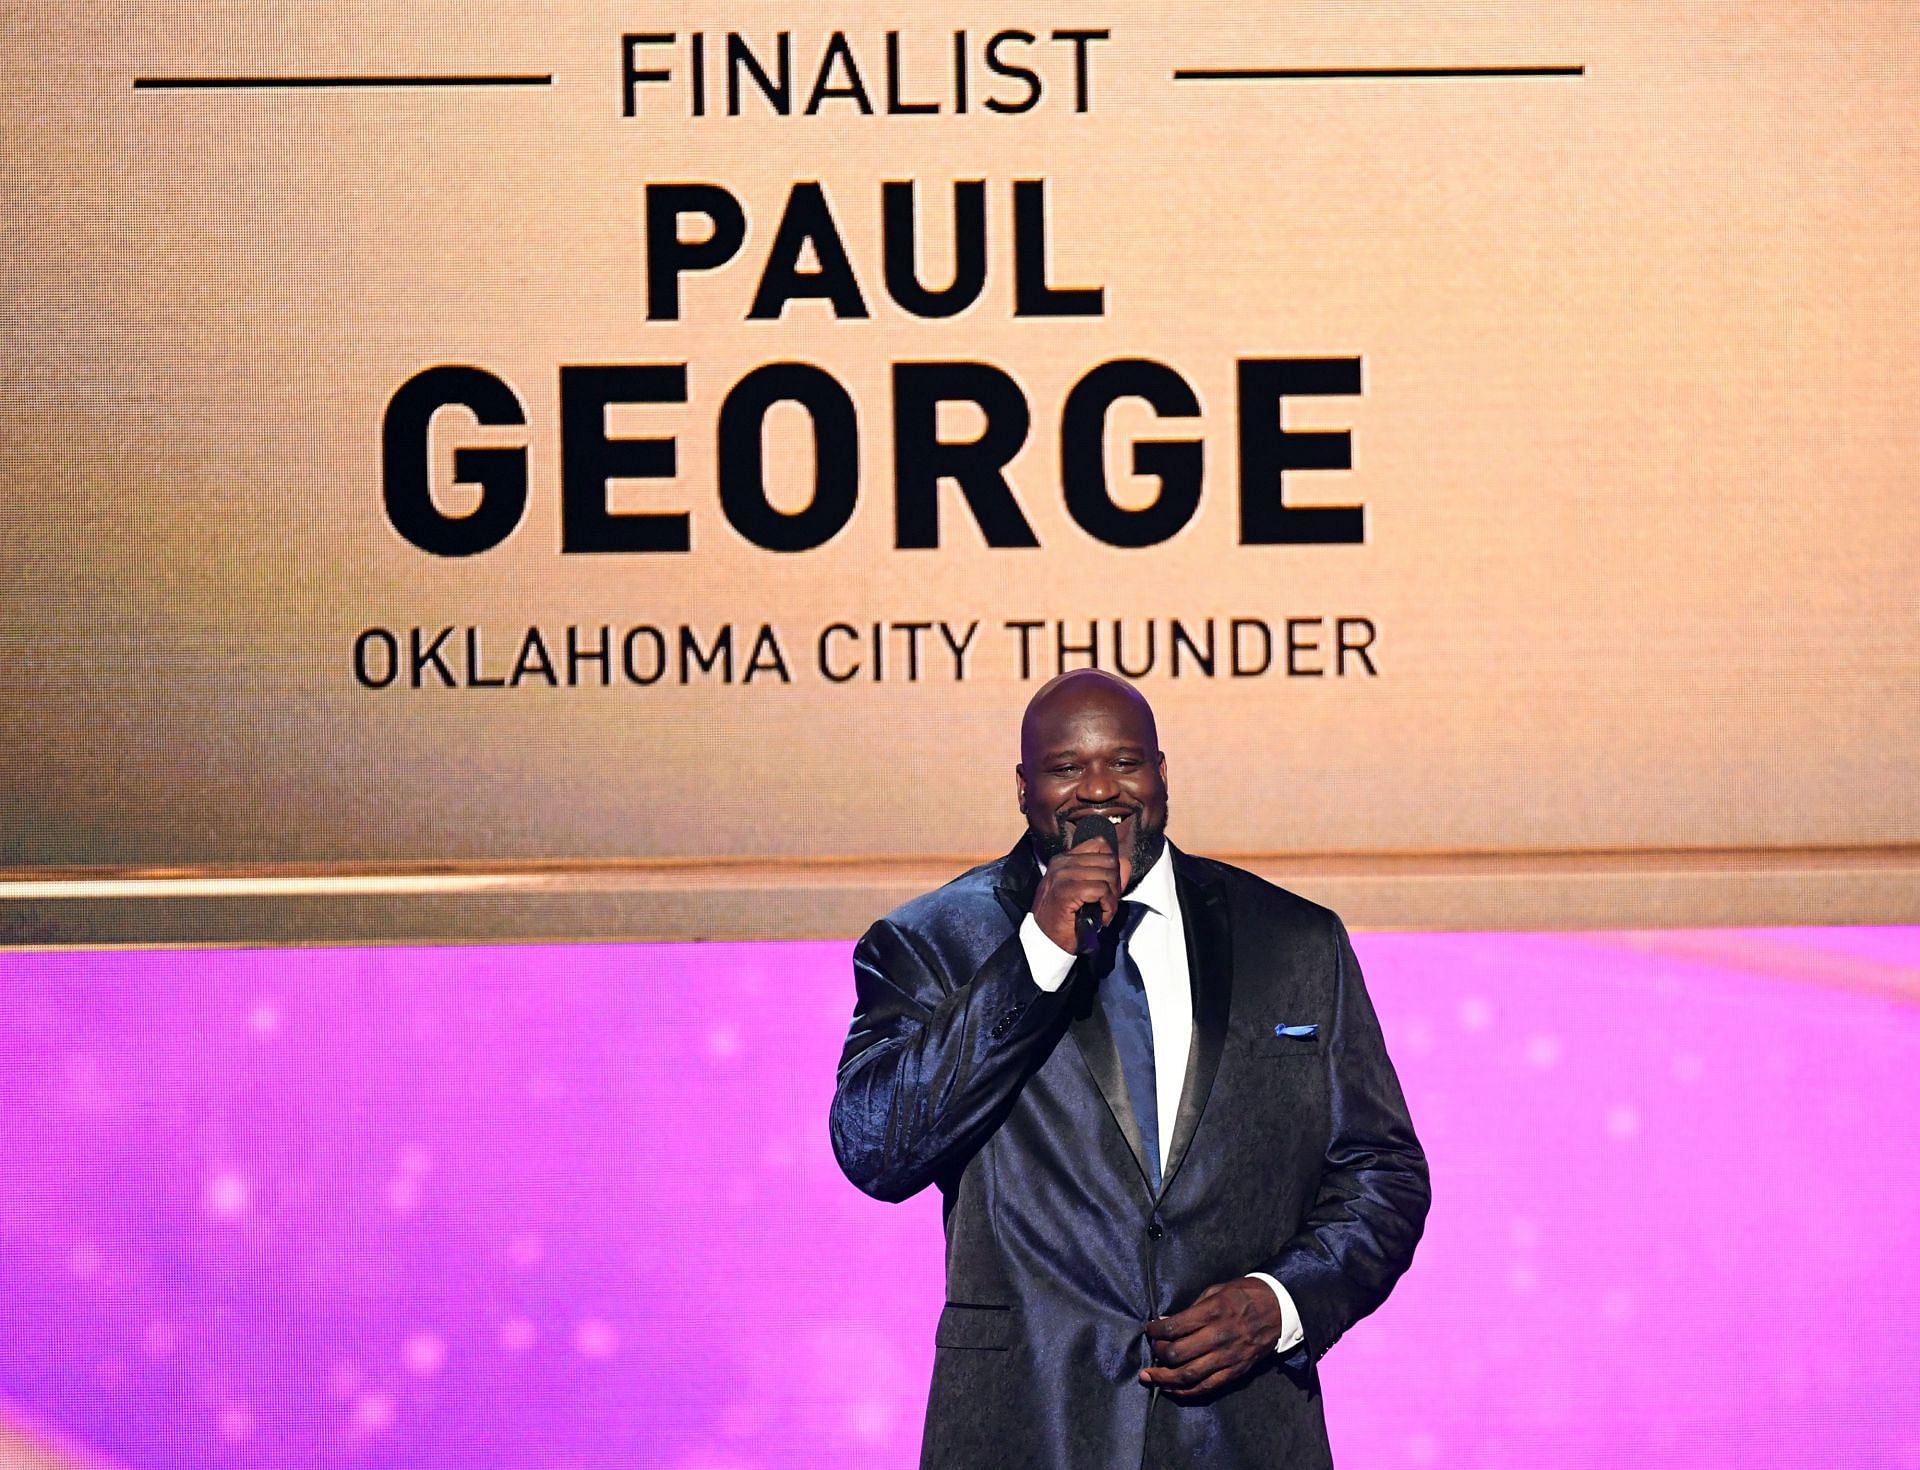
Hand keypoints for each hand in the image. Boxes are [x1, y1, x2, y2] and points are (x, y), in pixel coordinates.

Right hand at [1030, 832, 1120, 951]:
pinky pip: (1101, 890)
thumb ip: (1108, 875)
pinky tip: (1101, 917)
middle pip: (1108, 860)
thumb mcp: (1089, 892)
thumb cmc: (1067, 919)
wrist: (1046, 942)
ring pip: (1107, 875)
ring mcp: (1062, 875)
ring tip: (1103, 911)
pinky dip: (1107, 906)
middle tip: (1107, 903)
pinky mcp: (1065, 890)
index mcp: (1065, 859)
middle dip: (1115, 884)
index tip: (1108, 886)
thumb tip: (1125, 862)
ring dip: (1112, 898)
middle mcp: (1062, 862)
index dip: (1111, 865)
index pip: (1100, 844)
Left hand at [1141, 1279, 1283, 1397]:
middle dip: (1158, 1353)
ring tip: (1149, 1376)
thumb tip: (1166, 1323)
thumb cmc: (1244, 1295)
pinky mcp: (1236, 1372)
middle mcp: (1219, 1337)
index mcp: (1213, 1312)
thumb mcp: (1216, 1290)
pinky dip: (1186, 1391)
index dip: (1155, 1331)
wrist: (1280, 1309)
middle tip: (1153, 1349)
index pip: (1174, 1327)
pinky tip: (1171, 1389)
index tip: (1150, 1330)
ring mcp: (1228, 1357)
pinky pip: (1207, 1387)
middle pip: (1178, 1353)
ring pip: (1189, 1375)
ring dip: (1164, 1378)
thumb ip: (1192, 1308)